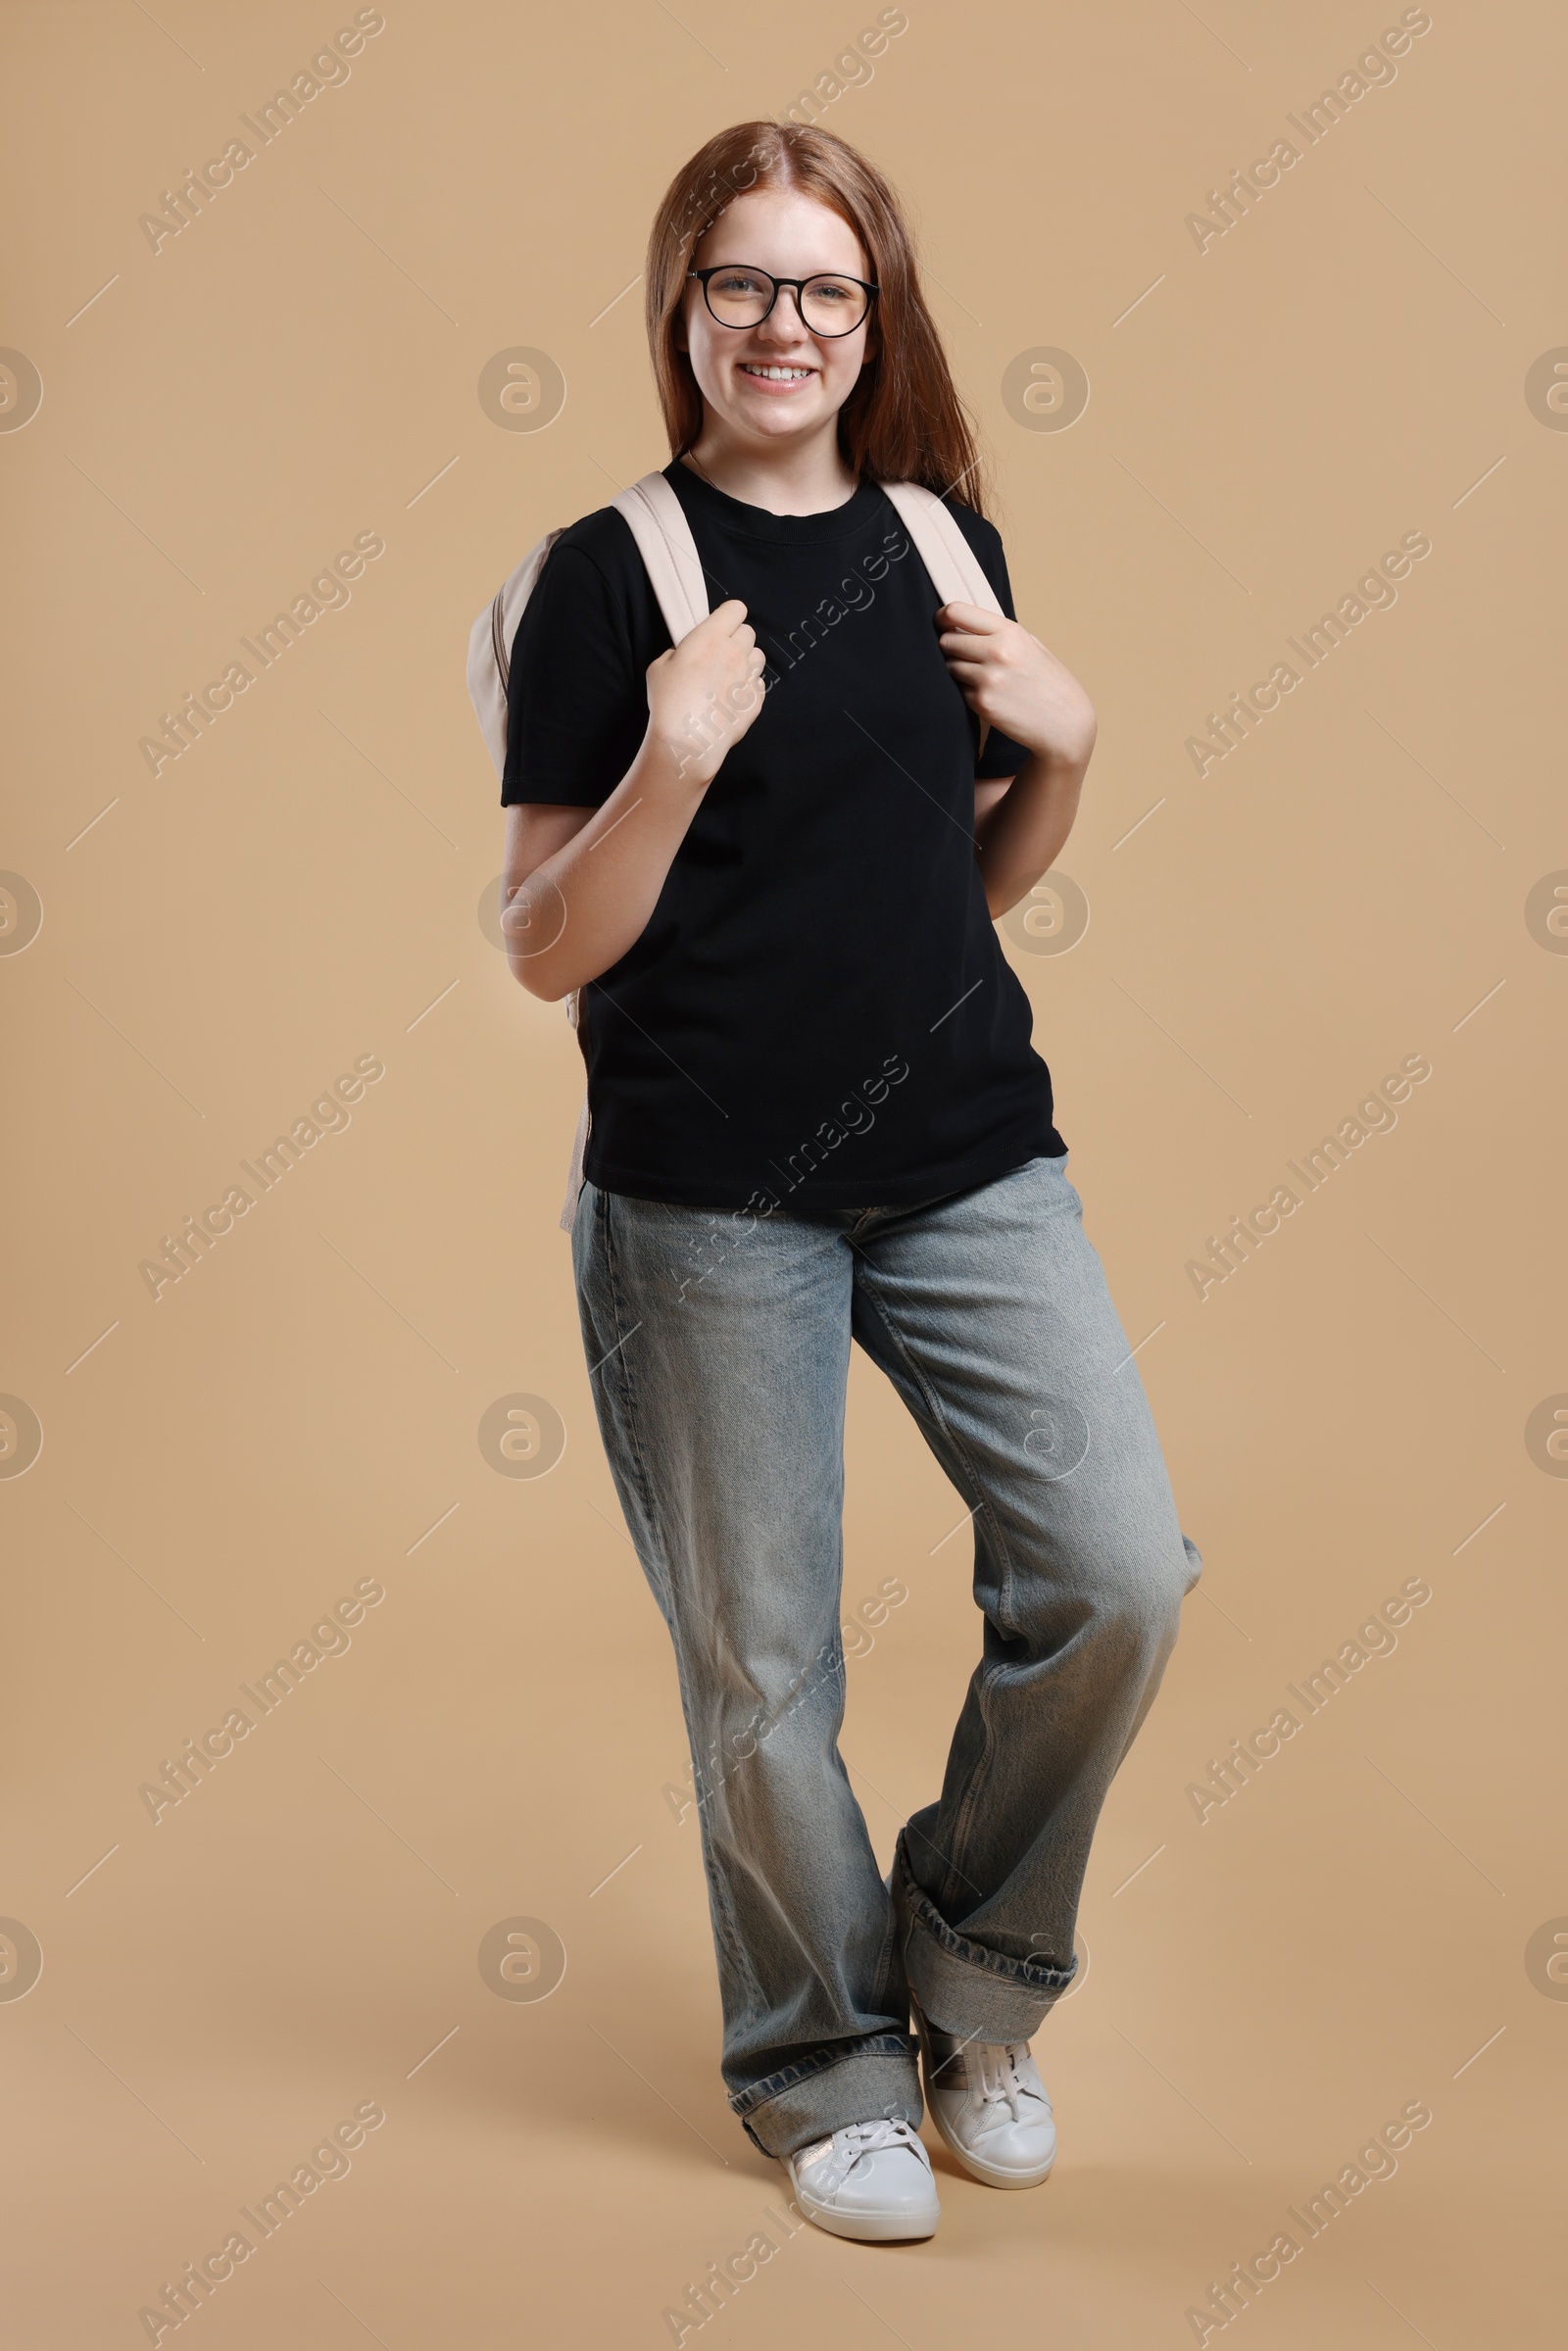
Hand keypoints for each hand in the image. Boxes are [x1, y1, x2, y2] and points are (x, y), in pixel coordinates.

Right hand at [645, 598, 768, 787]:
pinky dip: (748, 687)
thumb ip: (678, 652)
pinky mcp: (756, 699)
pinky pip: (758, 684)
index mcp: (711, 637)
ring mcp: (749, 676)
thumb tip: (687, 653)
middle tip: (720, 655)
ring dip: (746, 661)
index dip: (728, 616)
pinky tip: (731, 698)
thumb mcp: (659, 667)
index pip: (736, 609)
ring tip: (728, 676)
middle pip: (748, 632)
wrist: (688, 741)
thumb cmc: (670, 703)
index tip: (720, 625)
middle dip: (736, 639)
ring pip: (757, 656)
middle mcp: (735, 652)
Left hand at [935, 602, 1096, 768]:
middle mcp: (997, 652)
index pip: (956, 611)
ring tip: (984, 678)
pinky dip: (968, 693)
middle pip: (946, 641)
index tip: (942, 624)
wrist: (1065, 724)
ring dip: (958, 671)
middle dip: (950, 648)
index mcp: (1010, 631)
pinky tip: (991, 697)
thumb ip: (999, 633)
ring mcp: (988, 679)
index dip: (942, 618)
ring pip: (949, 667)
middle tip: (964, 656)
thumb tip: (963, 624)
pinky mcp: (982, 704)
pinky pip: (959, 691)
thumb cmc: (1049, 683)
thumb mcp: (1031, 646)